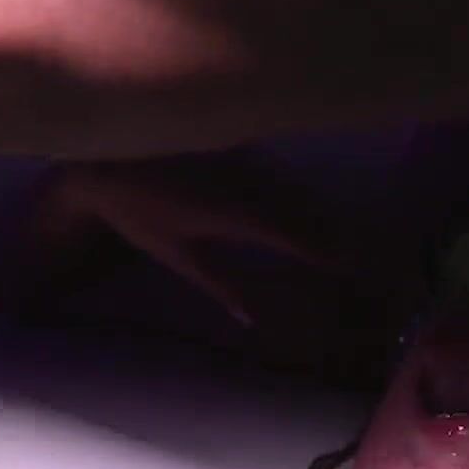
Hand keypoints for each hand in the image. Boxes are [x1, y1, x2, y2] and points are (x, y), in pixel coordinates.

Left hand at [0, 154, 339, 327]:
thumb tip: (254, 320)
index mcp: (242, 214)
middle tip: (362, 264)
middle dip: (336, 238)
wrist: (106, 150)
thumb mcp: (178, 255)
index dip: (330, 256)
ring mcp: (250, 161)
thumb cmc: (137, 208)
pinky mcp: (241, 148)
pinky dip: (298, 196)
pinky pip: (281, 176)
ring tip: (343, 240)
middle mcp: (254, 184)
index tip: (354, 273)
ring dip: (320, 216)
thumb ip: (222, 286)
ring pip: (298, 191)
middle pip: (309, 213)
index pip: (300, 238)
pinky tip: (304, 208)